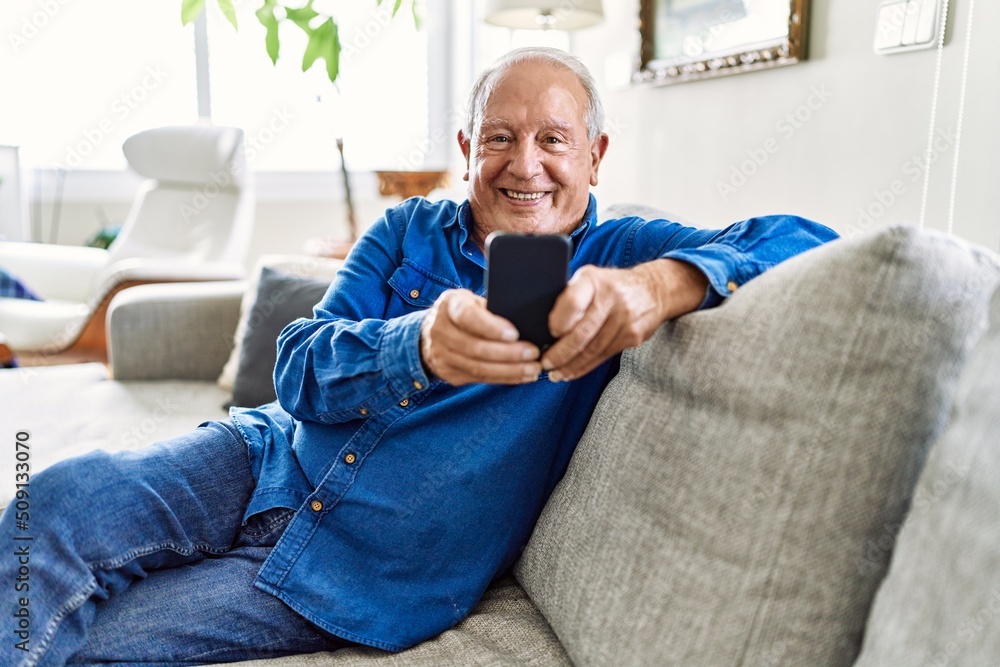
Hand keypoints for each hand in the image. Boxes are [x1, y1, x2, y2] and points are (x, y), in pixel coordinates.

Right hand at [420, 289, 541, 385]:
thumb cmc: (463, 312)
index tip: (514, 334)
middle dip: (508, 353)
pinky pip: (479, 378)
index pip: (467, 316)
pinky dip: (504, 378)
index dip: (491, 327)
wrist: (431, 332)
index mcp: (449, 306)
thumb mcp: (472, 301)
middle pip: (475, 347)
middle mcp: (440, 331)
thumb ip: (490, 309)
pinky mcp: (449, 373)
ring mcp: (442, 355)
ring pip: (478, 367)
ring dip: (509, 370)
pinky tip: (522, 376)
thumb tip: (526, 321)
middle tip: (533, 353)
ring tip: (532, 368)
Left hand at [541, 259, 707, 381]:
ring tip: (555, 373)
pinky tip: (572, 371)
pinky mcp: (633, 336)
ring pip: (592, 350)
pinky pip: (604, 356)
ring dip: (570, 365)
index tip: (549, 333)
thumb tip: (541, 323)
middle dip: (560, 353)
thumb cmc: (610, 285)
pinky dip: (585, 366)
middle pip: (581, 333)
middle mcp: (611, 298)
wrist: (654, 290)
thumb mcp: (589, 278)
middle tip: (545, 363)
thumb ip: (570, 296)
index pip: (573, 302)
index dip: (559, 321)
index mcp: (593, 280)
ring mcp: (624, 319)